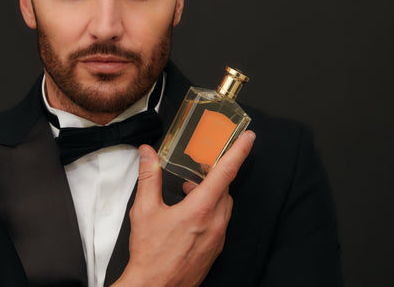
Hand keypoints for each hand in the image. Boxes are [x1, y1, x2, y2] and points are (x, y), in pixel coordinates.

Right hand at [113, 130, 255, 286]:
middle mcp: (215, 223)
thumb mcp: (144, 210)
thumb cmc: (150, 254)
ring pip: (223, 206)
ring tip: (188, 194)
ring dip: (210, 194)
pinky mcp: (216, 249)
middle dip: (213, 176)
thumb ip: (149, 177)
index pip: (226, 172)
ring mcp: (218, 238)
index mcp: (200, 209)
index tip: (248, 138)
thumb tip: (149, 155)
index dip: (239, 151)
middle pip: (224, 188)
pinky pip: (220, 222)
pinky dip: (210, 211)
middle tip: (199, 169)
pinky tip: (190, 215)